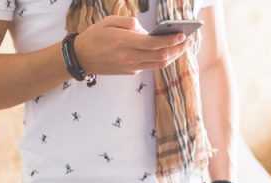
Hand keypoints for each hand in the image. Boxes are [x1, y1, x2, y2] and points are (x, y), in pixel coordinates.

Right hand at [73, 16, 192, 75]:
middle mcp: (130, 57)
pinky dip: (160, 59)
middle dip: (178, 49)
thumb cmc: (94, 36)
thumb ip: (129, 23)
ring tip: (182, 47)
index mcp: (125, 42)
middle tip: (189, 41)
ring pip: (158, 64)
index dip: (171, 41)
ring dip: (173, 57)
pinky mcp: (130, 72)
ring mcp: (131, 67)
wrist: (81, 58)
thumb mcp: (109, 21)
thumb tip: (145, 30)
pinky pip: (149, 66)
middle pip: (161, 56)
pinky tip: (166, 51)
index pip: (154, 44)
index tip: (183, 35)